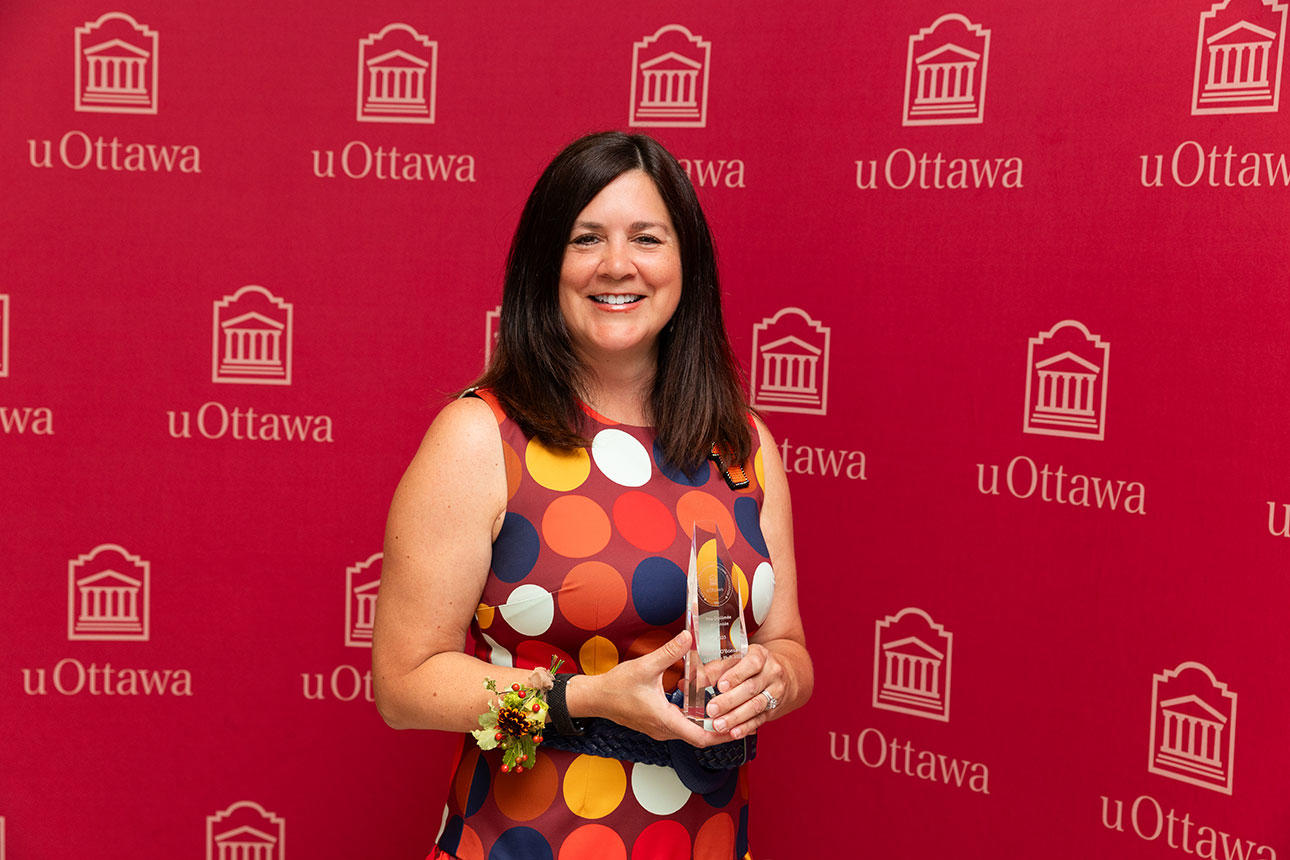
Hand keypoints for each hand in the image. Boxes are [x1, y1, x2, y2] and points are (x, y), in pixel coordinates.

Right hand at [576, 630, 724, 746]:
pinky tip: (706, 708)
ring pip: (692, 733)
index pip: (699, 736)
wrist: (596, 698)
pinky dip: (697, 721)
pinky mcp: (657, 724)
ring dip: (710, 725)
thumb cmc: (617, 686)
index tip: (738, 725)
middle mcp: (664, 729)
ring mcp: (660, 729)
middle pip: (700, 737)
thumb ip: (669, 652)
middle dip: (722, 729)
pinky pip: (683, 728)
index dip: (721, 733)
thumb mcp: (645, 666)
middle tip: (743, 720)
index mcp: (664, 719)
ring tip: (729, 713)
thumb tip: (688, 637)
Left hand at [702, 644, 784, 738]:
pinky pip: (760, 719)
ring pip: (756, 706)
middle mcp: (771, 673)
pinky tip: (733, 732)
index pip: (751, 664)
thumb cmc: (752, 664)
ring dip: (735, 717)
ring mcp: (775, 692)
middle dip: (730, 701)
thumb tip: (693, 678)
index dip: (735, 675)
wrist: (783, 674)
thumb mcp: (739, 657)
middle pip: (751, 688)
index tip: (720, 685)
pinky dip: (746, 727)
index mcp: (761, 655)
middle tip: (712, 709)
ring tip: (718, 724)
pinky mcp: (774, 709)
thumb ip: (716, 666)